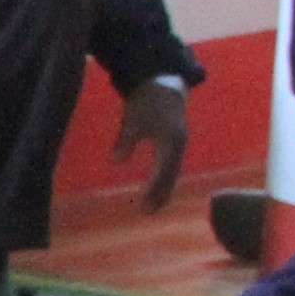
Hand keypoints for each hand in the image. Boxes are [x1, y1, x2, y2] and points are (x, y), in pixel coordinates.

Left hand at [117, 81, 189, 212]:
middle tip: (148, 212)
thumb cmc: (146, 100)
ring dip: (164, 189)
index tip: (143, 203)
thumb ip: (125, 141)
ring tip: (153, 207)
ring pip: (173, 172)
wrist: (164, 83)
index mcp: (170, 140)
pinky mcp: (177, 143)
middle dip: (160, 194)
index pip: (161, 170)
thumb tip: (114, 162)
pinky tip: (156, 189)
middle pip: (170, 175)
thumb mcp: (133, 119)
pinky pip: (172, 165)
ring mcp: (180, 144)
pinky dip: (165, 179)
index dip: (153, 188)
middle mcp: (179, 145)